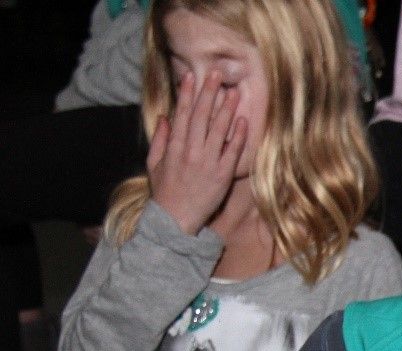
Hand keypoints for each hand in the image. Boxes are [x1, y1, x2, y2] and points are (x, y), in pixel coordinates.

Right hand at [148, 71, 247, 234]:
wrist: (175, 220)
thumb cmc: (165, 192)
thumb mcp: (154, 164)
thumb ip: (160, 140)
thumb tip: (165, 118)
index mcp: (174, 147)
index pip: (182, 114)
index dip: (187, 94)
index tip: (191, 76)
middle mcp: (191, 151)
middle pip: (201, 116)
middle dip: (208, 93)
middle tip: (216, 74)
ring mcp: (208, 162)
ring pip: (218, 130)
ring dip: (226, 109)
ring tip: (233, 92)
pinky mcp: (222, 175)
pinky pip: (232, 151)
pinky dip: (237, 136)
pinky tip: (243, 121)